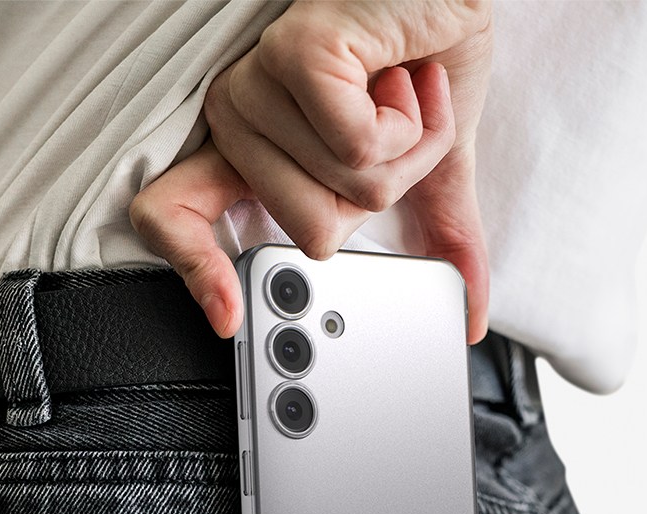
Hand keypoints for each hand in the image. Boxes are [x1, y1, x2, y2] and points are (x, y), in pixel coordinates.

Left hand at [129, 0, 492, 343]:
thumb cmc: (426, 60)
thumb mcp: (429, 168)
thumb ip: (439, 241)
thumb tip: (470, 319)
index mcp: (255, 158)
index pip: (176, 217)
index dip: (197, 272)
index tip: (228, 320)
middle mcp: (239, 124)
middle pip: (313, 237)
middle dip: (386, 190)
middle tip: (391, 126)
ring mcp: (256, 89)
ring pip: (345, 196)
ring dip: (407, 149)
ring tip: (399, 89)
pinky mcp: (293, 60)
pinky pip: (357, 149)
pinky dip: (410, 120)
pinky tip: (401, 70)